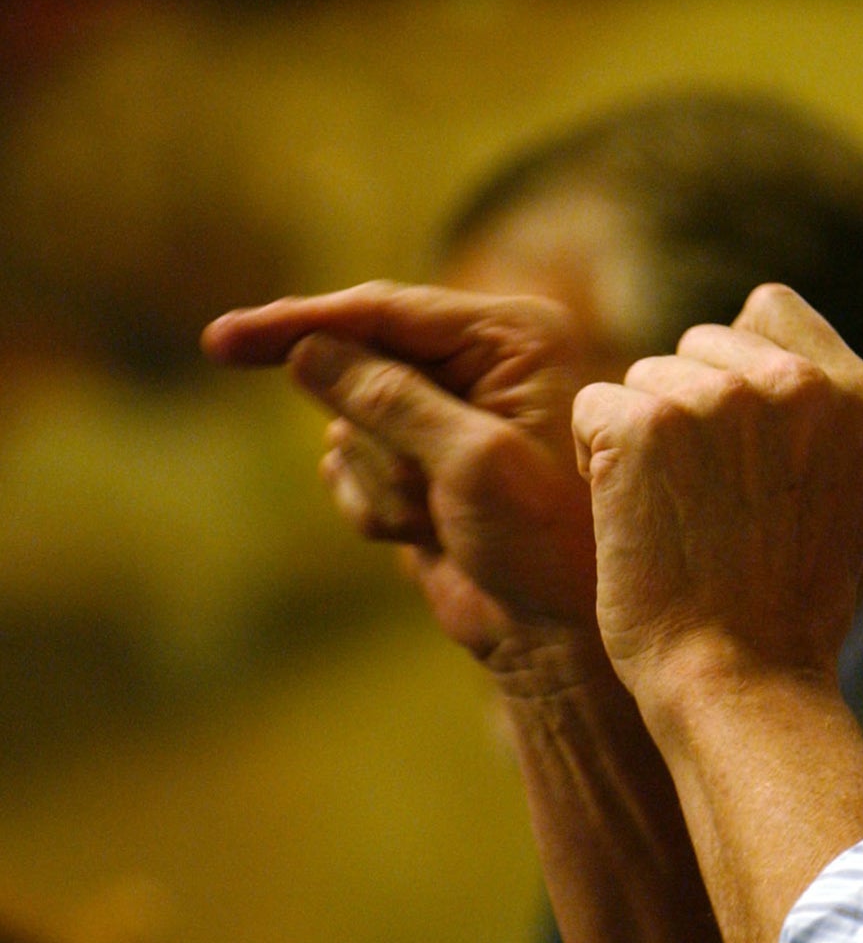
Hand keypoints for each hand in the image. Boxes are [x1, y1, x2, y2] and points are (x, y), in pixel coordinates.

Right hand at [203, 284, 602, 688]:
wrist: (561, 632)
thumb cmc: (546, 540)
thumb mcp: (475, 461)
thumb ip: (391, 399)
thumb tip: (308, 350)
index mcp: (515, 336)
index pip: (386, 310)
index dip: (300, 323)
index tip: (221, 341)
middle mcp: (483, 361)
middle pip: (357, 366)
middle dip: (375, 438)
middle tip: (431, 491)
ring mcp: (445, 412)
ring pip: (347, 425)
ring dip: (382, 483)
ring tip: (445, 519)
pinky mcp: (418, 460)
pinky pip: (349, 468)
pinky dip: (376, 507)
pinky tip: (428, 534)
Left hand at [570, 284, 862, 700]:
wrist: (741, 679)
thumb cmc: (785, 599)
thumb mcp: (844, 485)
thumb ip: (815, 401)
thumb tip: (755, 307)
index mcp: (858, 395)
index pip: (770, 310)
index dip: (740, 373)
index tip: (747, 455)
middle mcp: (796, 383)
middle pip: (700, 343)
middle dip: (689, 406)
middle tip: (708, 496)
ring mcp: (719, 399)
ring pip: (644, 375)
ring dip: (643, 436)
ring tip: (675, 514)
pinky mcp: (643, 424)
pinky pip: (594, 406)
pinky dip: (596, 457)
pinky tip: (630, 515)